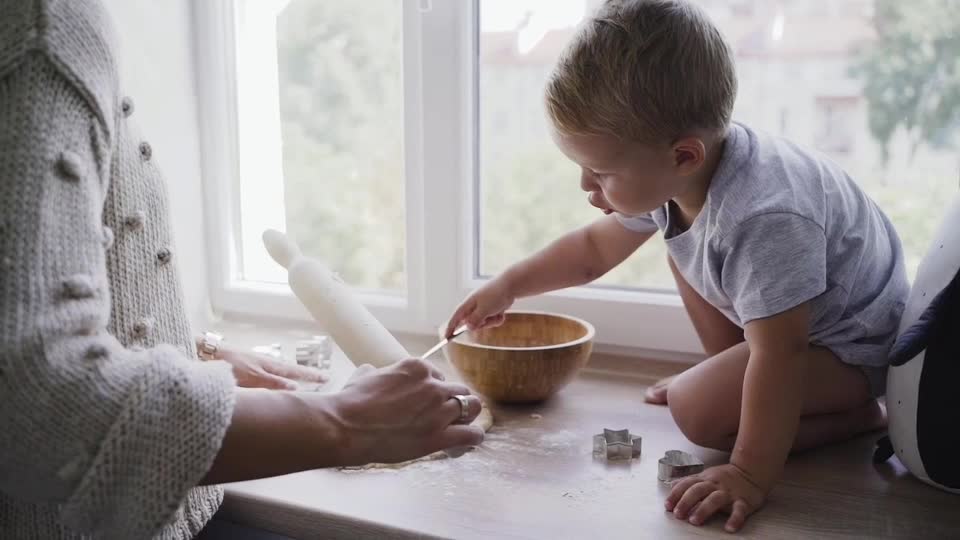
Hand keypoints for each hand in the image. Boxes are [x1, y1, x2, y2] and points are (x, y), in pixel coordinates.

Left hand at [218, 344, 328, 389]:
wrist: (204, 355)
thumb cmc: (229, 366)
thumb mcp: (253, 377)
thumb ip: (273, 383)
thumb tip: (296, 388)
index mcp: (269, 366)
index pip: (296, 372)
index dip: (311, 376)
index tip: (327, 377)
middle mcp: (265, 365)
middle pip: (289, 371)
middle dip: (305, 376)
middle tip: (321, 379)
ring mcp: (255, 366)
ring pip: (278, 373)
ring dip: (292, 378)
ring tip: (303, 383)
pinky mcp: (245, 370)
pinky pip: (268, 376)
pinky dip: (277, 380)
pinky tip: (274, 385)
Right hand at [329, 359, 483, 465]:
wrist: (345, 427)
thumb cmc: (350, 403)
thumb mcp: (363, 376)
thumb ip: (375, 372)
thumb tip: (370, 371)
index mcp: (416, 367)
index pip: (439, 375)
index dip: (434, 390)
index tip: (427, 403)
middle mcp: (432, 385)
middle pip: (459, 390)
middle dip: (452, 402)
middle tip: (442, 416)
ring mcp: (438, 410)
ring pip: (473, 407)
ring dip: (467, 416)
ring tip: (458, 426)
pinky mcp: (439, 436)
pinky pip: (472, 434)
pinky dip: (472, 438)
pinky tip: (464, 442)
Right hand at [445, 276, 514, 336]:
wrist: (510, 285)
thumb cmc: (495, 295)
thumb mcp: (484, 310)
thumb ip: (475, 320)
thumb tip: (468, 327)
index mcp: (468, 304)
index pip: (456, 318)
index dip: (451, 328)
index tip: (446, 338)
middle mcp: (474, 306)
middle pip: (472, 323)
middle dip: (481, 324)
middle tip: (487, 317)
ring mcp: (483, 308)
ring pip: (484, 323)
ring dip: (491, 321)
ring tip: (497, 312)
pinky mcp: (491, 310)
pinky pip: (492, 321)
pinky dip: (497, 318)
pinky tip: (501, 311)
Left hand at [665, 463, 766, 532]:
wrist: (751, 472)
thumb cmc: (725, 477)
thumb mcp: (706, 475)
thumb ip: (690, 481)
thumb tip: (672, 486)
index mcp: (705, 479)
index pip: (687, 484)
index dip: (676, 494)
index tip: (667, 506)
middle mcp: (715, 485)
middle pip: (698, 490)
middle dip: (686, 501)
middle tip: (678, 514)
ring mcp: (729, 493)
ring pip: (715, 499)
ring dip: (703, 510)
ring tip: (694, 521)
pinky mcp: (743, 501)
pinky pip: (739, 510)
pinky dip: (735, 519)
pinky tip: (729, 528)